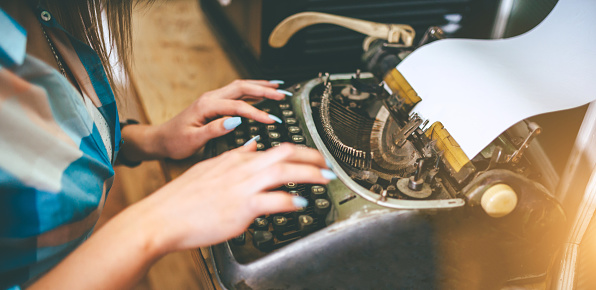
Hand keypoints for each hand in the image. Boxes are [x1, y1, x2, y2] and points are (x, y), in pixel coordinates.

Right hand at [138, 143, 332, 252]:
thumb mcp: (210, 168)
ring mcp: (243, 187)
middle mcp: (242, 169)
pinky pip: (274, 201)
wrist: (162, 217)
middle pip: (286, 155)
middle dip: (312, 158)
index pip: (275, 148)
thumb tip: (253, 146)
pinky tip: (301, 203)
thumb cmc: (182, 198)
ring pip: (285, 173)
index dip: (299, 151)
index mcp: (236, 160)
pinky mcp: (242, 208)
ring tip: (325, 179)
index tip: (312, 157)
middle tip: (328, 165)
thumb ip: (235, 156)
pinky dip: (291, 201)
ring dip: (310, 174)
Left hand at [154, 80, 287, 158]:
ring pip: (240, 86)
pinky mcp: (214, 102)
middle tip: (282, 94)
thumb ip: (214, 130)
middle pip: (242, 87)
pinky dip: (252, 90)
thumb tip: (234, 121)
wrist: (161, 139)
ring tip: (278, 88)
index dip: (257, 113)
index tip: (271, 120)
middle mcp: (210, 98)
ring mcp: (212, 98)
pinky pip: (236, 92)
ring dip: (260, 86)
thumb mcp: (193, 140)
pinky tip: (261, 92)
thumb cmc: (175, 142)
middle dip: (264, 90)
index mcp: (206, 106)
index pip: (238, 106)